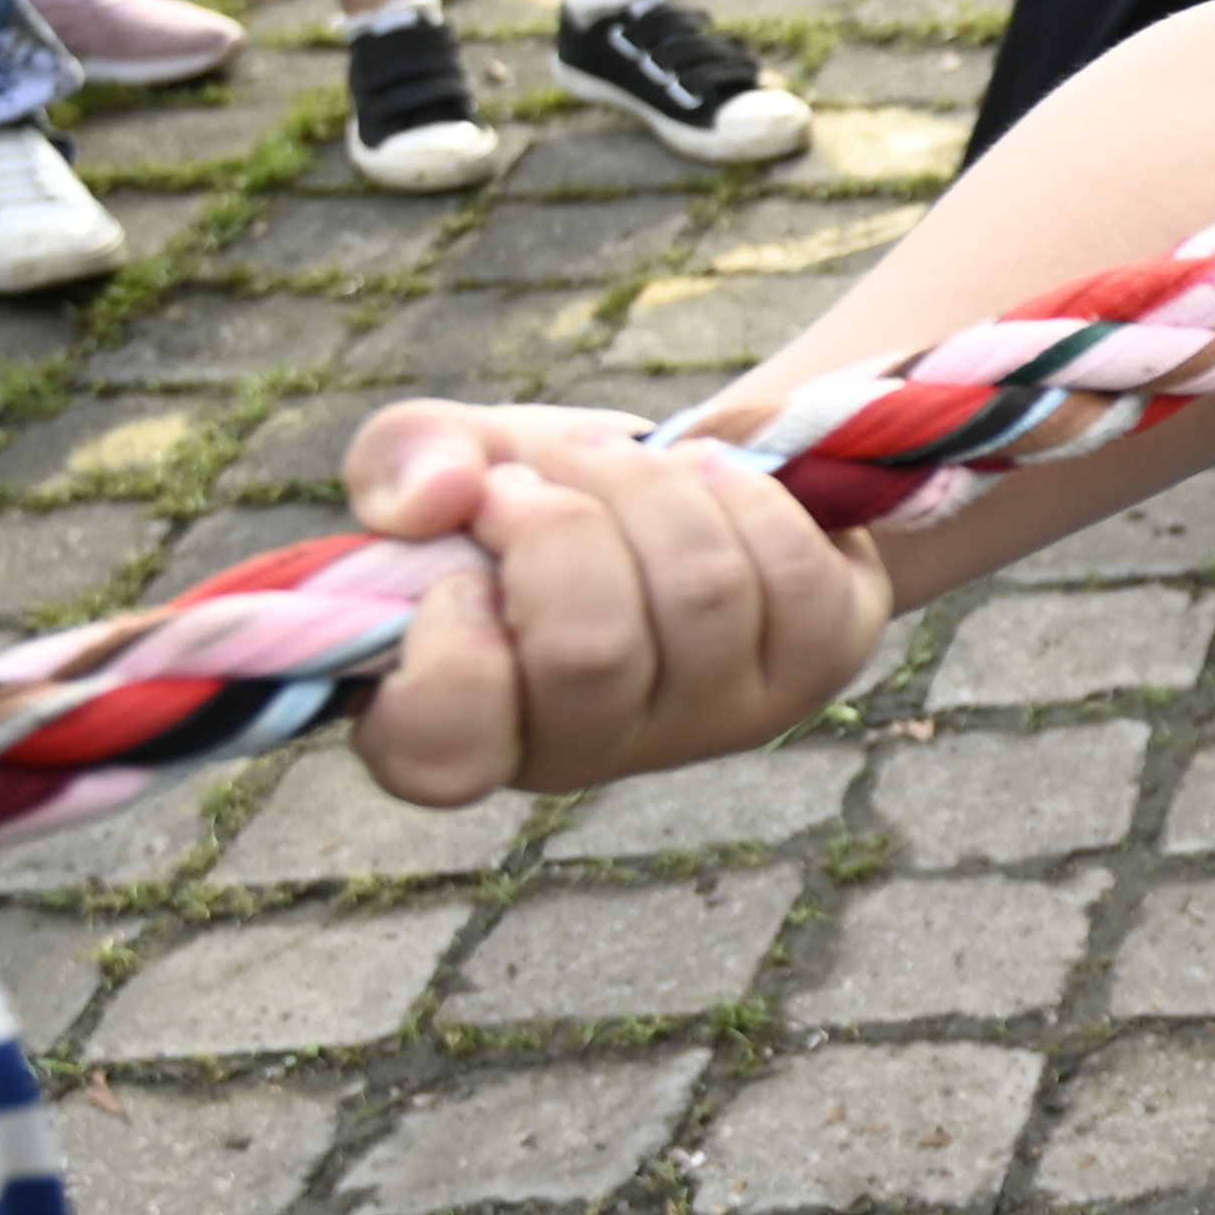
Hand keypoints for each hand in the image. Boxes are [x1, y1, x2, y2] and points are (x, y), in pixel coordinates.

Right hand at [335, 404, 893, 806]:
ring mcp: (714, 722)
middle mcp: (593, 751)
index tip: (462, 576)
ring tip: (620, 462)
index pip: (441, 753)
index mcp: (468, 727)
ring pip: (699, 593)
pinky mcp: (813, 671)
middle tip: (538, 478)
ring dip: (651, 485)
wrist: (687, 473)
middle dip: (563, 520)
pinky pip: (789, 573)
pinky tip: (709, 480)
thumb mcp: (455, 461)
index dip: (449, 652)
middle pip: (590, 649)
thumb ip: (401, 464)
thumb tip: (436, 497)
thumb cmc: (545, 488)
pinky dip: (744, 493)